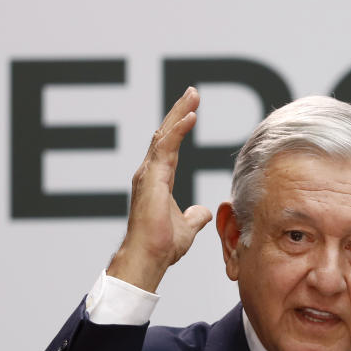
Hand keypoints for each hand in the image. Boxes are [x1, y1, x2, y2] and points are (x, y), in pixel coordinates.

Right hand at [107, 87, 212, 291]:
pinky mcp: (151, 178)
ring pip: (164, 135)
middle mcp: (149, 173)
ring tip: (192, 96)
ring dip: (179, 114)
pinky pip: (166, 148)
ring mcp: (148, 174)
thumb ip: (194, 217)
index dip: (179, 127)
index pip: (169, 146)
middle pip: (165, 135)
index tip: (192, 111)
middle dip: (178, 112)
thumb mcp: (186, 228)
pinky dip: (178, 130)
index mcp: (157, 180)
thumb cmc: (161, 247)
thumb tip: (202, 212)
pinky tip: (190, 116)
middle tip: (192, 93)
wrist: (149, 257)